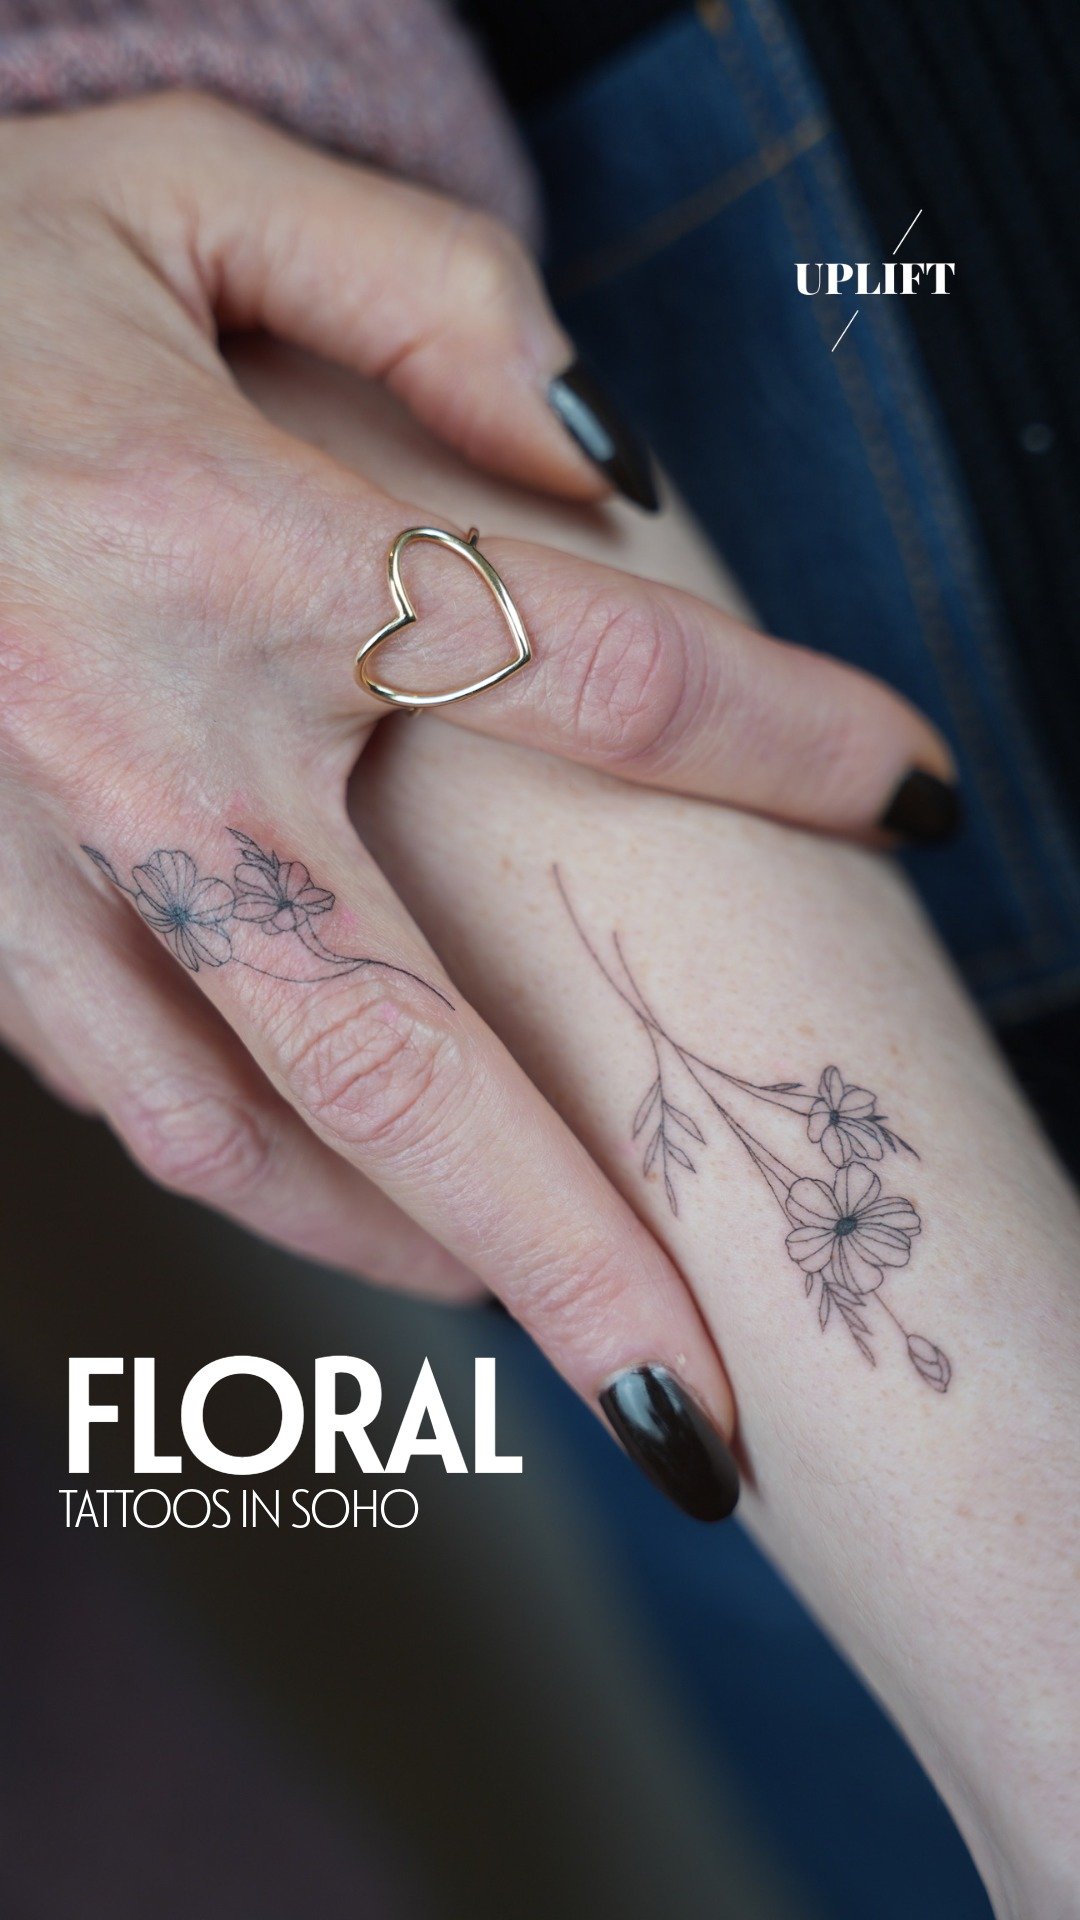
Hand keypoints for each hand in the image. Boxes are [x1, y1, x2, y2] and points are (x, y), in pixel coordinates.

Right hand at [0, 94, 955, 1499]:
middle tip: (689, 1406)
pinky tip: (340, 1172)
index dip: (778, 737)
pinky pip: (114, 1083)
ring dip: (396, 1243)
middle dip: (562, 1244)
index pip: (586, 667)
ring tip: (530, 1299)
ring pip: (225, 1128)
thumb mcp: (191, 183)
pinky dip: (248, 1152)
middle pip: (389, 1052)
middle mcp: (120, 736)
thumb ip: (426, 294)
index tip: (910, 790)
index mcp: (218, 535)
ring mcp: (9, 854)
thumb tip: (613, 468)